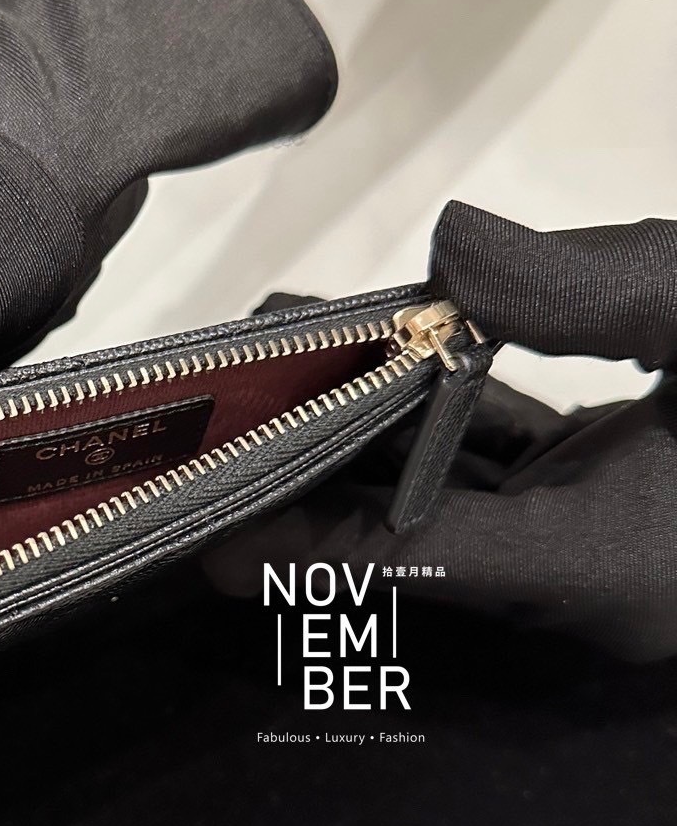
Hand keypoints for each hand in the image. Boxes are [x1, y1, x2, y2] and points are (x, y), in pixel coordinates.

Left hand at [205, 201, 676, 661]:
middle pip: (411, 534)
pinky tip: (376, 364)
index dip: (310, 556)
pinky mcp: (605, 511)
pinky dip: (434, 426)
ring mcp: (595, 552)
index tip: (210, 544)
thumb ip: (604, 286)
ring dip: (363, 439)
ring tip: (272, 372)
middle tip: (216, 424)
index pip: (423, 568)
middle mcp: (588, 582)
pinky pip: (496, 479)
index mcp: (615, 566)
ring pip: (446, 501)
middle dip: (315, 478)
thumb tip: (454, 243)